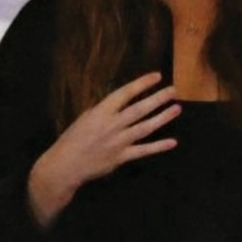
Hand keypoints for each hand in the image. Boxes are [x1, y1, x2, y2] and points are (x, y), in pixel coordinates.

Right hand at [27, 72, 178, 226]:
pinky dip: (158, 146)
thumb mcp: (85, 117)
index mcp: (101, 112)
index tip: (157, 76)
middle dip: (158, 98)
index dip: (142, 84)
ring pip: (145, 128)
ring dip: (162, 118)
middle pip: (139, 109)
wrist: (65, 165)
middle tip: (174, 90)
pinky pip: (143, 151)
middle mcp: (112, 125)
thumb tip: (121, 100)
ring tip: (177, 108)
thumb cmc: (73, 139)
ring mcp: (118, 142)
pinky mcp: (121, 157)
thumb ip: (104, 109)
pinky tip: (172, 141)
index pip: (125, 93)